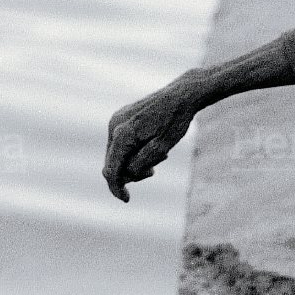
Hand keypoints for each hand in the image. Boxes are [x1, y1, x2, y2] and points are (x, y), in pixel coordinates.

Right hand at [103, 74, 204, 201]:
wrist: (182, 95)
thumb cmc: (175, 121)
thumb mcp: (161, 149)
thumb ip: (139, 164)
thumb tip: (123, 176)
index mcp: (123, 134)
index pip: (111, 170)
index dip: (117, 188)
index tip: (126, 199)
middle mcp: (115, 125)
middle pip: (112, 163)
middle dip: (130, 172)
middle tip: (153, 171)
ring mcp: (116, 120)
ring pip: (117, 153)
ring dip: (133, 161)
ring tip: (160, 156)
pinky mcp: (121, 118)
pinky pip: (121, 143)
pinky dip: (133, 151)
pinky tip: (151, 146)